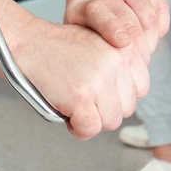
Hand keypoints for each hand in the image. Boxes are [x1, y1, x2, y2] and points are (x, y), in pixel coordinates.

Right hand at [13, 18, 145, 139]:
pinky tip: (67, 112)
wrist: (30, 42)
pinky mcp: (81, 96)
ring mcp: (99, 80)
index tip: (104, 93)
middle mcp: (116, 62)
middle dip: (105, 109)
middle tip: (85, 98)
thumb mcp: (100, 44)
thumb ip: (121, 65)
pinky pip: (90, 129)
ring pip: (111, 121)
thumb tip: (131, 95)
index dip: (120, 95)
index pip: (140, 88)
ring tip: (75, 104)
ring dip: (92, 119)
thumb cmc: (60, 46)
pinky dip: (78, 128)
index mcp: (124, 49)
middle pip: (127, 108)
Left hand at [64, 0, 169, 82]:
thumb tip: (95, 87)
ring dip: (150, 44)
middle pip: (129, 24)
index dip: (112, 29)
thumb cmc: (86, 12)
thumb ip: (83, 54)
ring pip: (148, 19)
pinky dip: (161, 27)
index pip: (99, 15)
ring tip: (143, 57)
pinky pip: (161, 7)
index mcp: (83, 4)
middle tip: (136, 73)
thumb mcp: (75, 31)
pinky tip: (152, 38)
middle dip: (137, 54)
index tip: (122, 45)